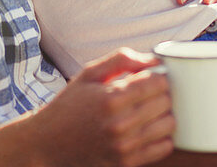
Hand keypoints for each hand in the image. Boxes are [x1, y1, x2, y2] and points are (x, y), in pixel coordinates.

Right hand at [31, 49, 173, 166]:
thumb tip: (152, 60)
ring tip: (150, 108)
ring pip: (168, 125)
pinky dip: (163, 135)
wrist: (48, 142)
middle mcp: (120, 124)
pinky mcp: (127, 163)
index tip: (153, 75)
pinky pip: (163, 148)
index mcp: (111, 99)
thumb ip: (121, 59)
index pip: (157, 83)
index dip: (159, 75)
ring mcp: (124, 147)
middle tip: (150, 91)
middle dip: (162, 93)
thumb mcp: (89, 73)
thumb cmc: (70, 104)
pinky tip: (149, 127)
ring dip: (164, 113)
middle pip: (165, 102)